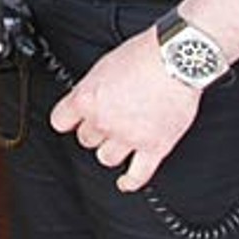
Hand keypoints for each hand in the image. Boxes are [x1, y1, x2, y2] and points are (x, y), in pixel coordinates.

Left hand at [49, 30, 200, 192]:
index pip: (61, 121)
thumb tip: (89, 99)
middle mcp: (103, 121)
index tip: (71, 122)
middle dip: (95, 132)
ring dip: (111, 151)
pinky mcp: (155, 147)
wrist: (176, 60)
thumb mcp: (103, 66)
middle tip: (107, 123)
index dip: (68, 121)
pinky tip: (126, 182)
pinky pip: (138, 174)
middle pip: (86, 139)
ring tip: (119, 142)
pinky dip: (131, 181)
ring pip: (106, 158)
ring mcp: (129, 137)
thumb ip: (92, 88)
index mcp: (87, 99)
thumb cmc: (144, 56)